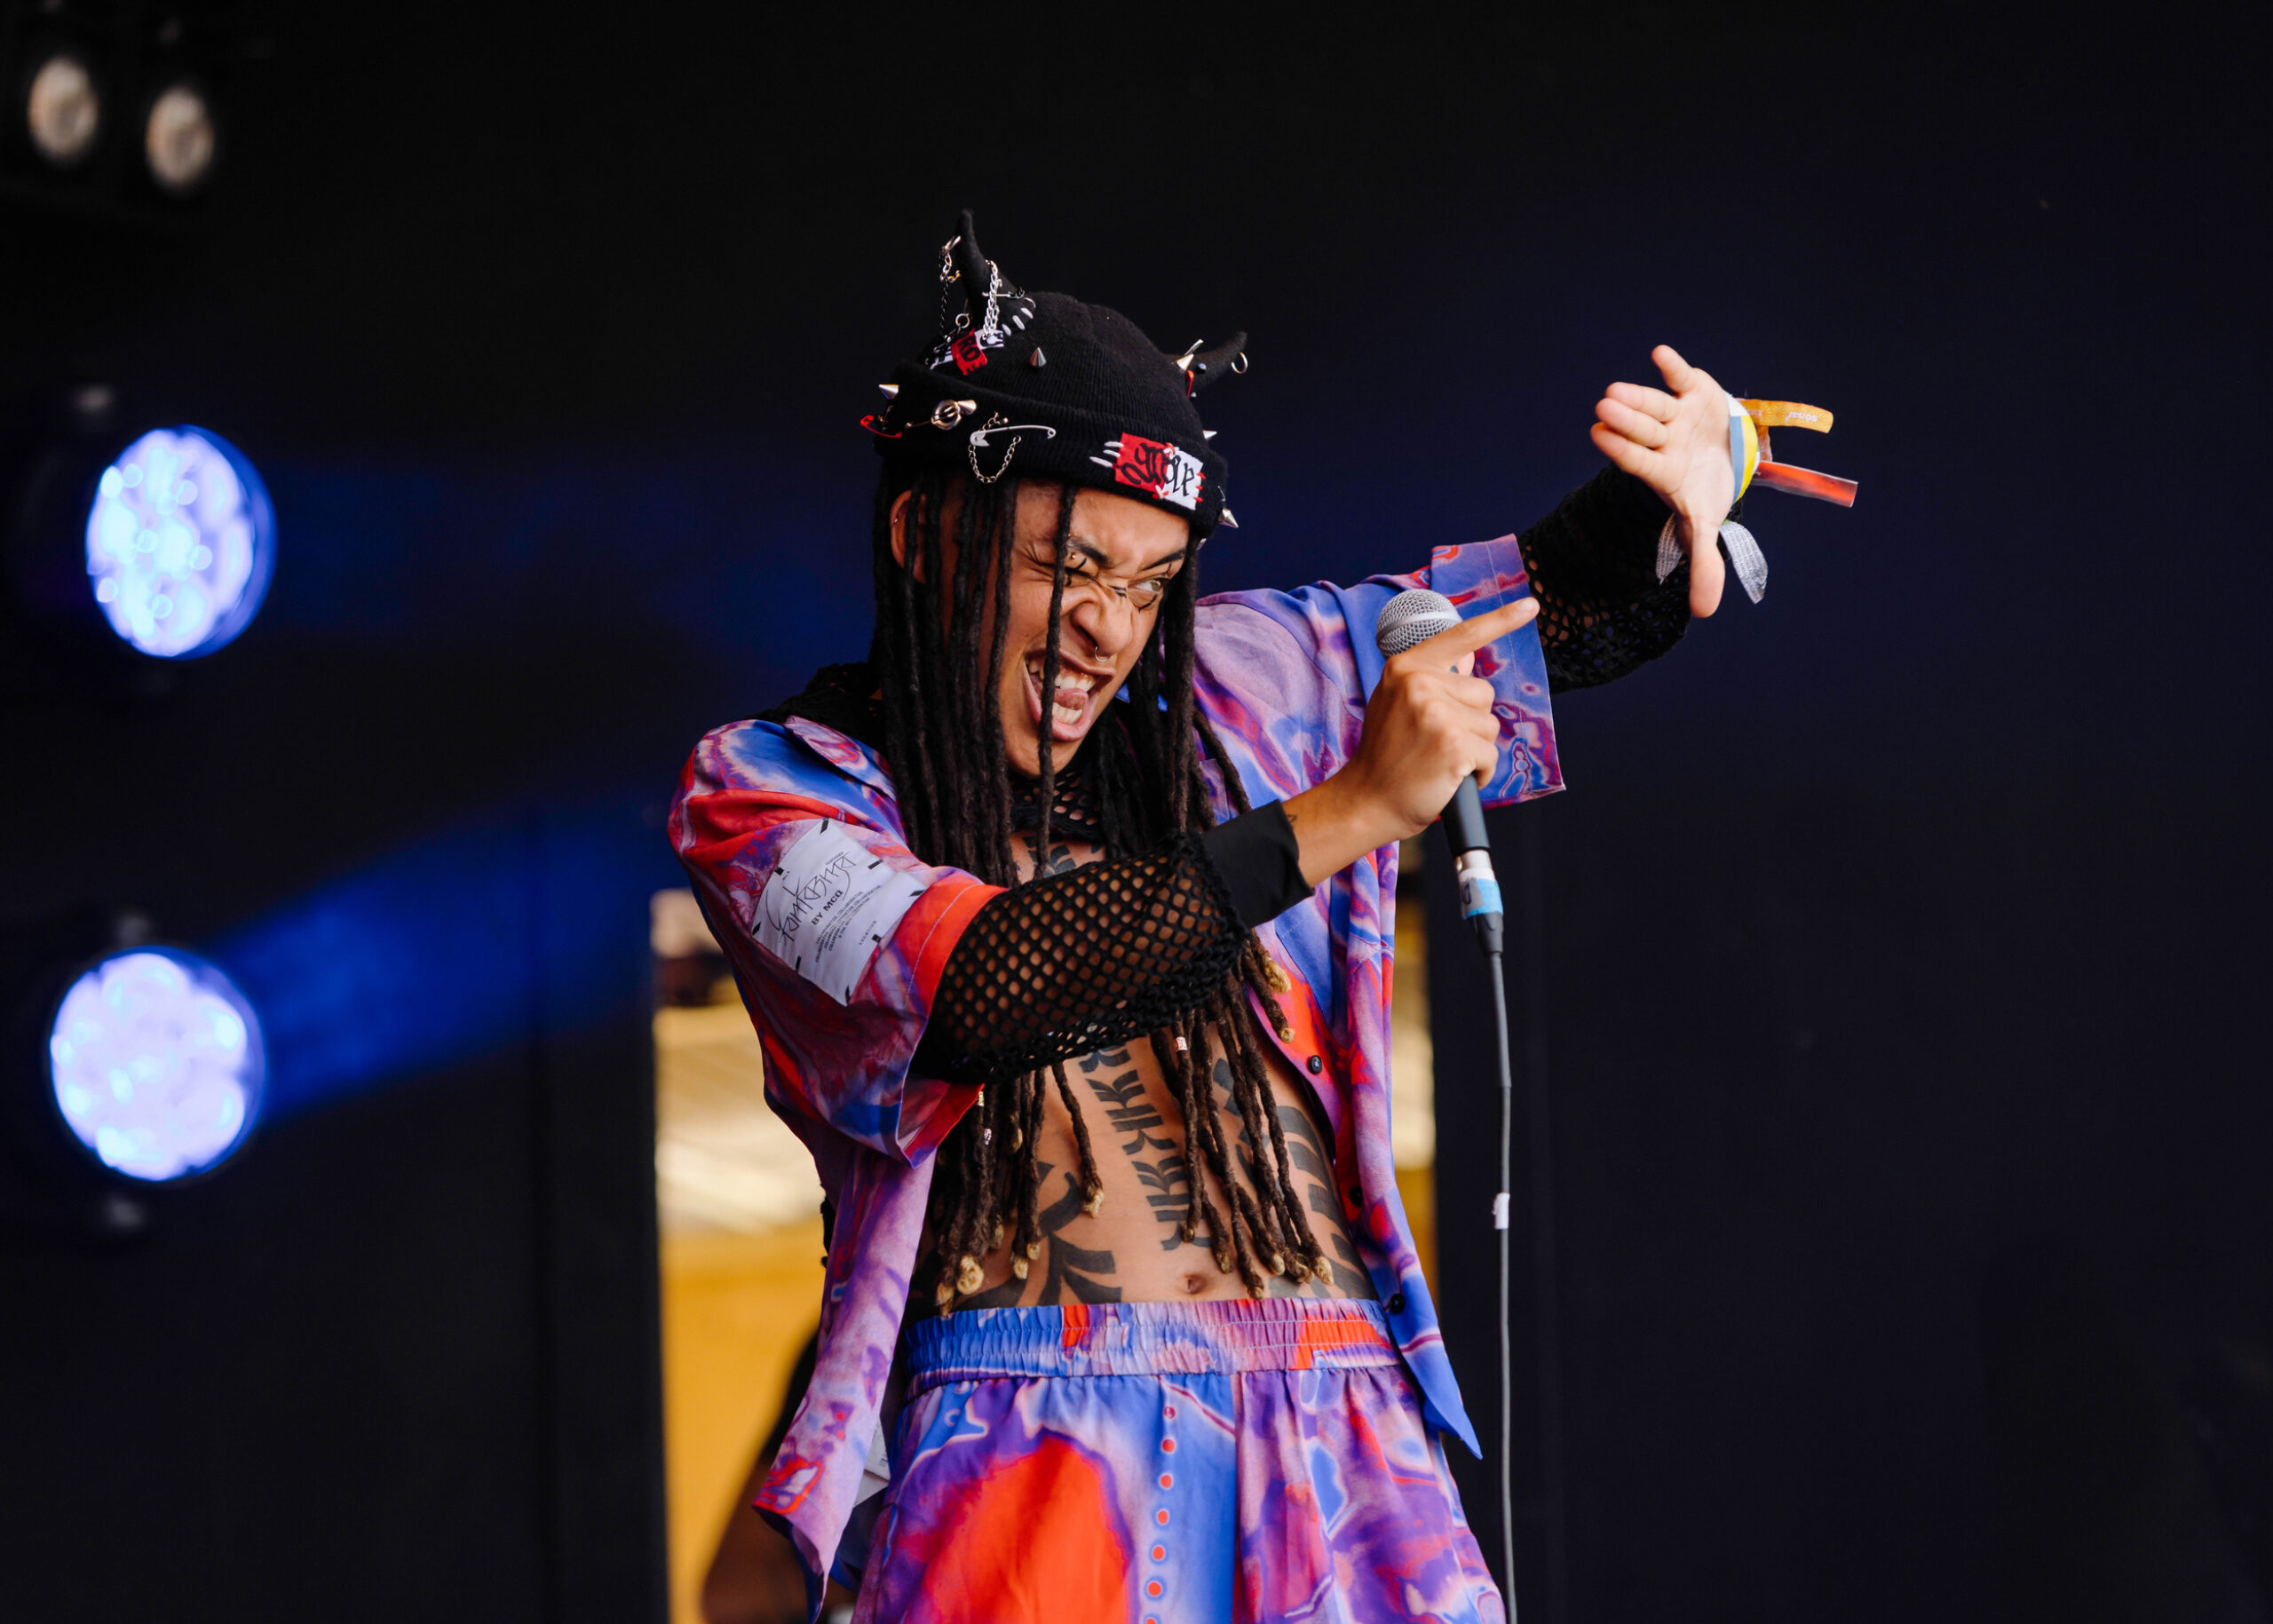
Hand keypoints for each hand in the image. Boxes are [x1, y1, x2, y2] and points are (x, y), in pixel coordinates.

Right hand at [1283, 597, 1538, 882]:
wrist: (1366, 801)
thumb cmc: (1386, 756)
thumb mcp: (1396, 703)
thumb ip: (1430, 679)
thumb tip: (1470, 657)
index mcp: (1406, 667)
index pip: (1462, 636)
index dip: (1501, 620)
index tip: (1531, 606)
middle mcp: (1419, 682)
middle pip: (1484, 694)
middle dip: (1470, 722)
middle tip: (1433, 744)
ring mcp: (1437, 712)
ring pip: (1489, 726)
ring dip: (1474, 749)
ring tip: (1438, 761)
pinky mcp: (1454, 743)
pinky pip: (1489, 755)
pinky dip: (1478, 773)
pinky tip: (1449, 778)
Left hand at [1589, 344, 1734, 617]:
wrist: (1723, 455)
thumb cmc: (1705, 489)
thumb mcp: (1705, 523)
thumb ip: (1703, 563)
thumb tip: (1702, 613)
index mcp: (1662, 471)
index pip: (1637, 460)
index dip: (1621, 449)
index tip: (1599, 435)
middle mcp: (1664, 441)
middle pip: (1641, 430)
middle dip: (1624, 420)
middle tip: (1601, 407)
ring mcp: (1676, 415)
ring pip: (1655, 405)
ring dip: (1638, 396)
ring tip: (1615, 390)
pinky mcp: (1693, 391)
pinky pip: (1680, 377)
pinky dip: (1671, 366)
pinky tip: (1659, 354)